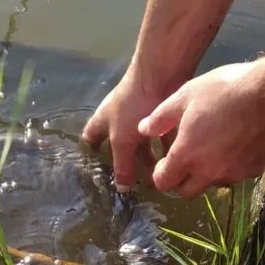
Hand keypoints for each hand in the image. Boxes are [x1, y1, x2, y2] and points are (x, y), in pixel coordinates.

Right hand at [82, 69, 162, 191]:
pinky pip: (161, 136)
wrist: (160, 75)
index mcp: (102, 121)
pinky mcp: (160, 113)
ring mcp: (140, 115)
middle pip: (121, 145)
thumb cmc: (131, 107)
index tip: (98, 172)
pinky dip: (166, 149)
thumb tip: (121, 189)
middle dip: (128, 163)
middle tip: (136, 183)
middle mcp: (120, 118)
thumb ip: (122, 165)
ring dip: (149, 158)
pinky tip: (174, 163)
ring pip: (143, 142)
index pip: (90, 139)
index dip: (92, 154)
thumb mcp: (122, 140)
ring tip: (157, 177)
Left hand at [138, 56, 264, 197]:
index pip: (163, 183)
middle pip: (185, 192)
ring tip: (212, 148)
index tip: (165, 161)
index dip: (161, 173)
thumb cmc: (226, 90)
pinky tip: (235, 144)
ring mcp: (232, 174)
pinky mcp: (253, 171)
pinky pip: (234, 175)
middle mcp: (207, 172)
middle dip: (181, 180)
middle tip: (186, 159)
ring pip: (210, 185)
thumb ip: (161, 117)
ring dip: (206, 174)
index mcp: (186, 156)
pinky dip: (229, 166)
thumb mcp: (187, 95)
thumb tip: (143, 130)